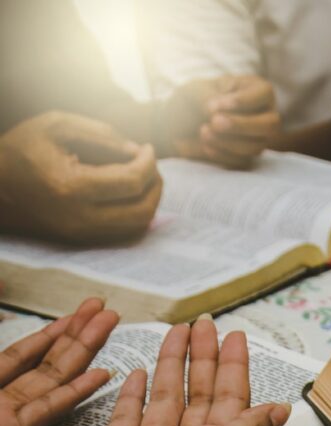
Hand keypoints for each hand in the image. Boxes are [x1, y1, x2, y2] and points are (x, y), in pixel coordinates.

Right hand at [0, 112, 160, 243]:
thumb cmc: (21, 150)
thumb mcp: (55, 125)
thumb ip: (100, 133)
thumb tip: (135, 150)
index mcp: (71, 186)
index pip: (131, 181)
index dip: (148, 162)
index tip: (147, 148)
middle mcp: (79, 217)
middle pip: (143, 210)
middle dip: (156, 184)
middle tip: (150, 164)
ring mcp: (80, 233)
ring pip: (137, 226)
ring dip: (150, 200)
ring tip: (144, 176)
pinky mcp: (81, 240)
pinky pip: (124, 233)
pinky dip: (136, 212)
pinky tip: (131, 192)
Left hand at [0, 298, 116, 425]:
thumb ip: (5, 348)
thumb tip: (2, 282)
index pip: (22, 353)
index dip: (51, 332)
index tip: (77, 315)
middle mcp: (0, 397)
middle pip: (46, 360)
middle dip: (78, 332)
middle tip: (103, 309)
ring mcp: (6, 414)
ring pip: (52, 377)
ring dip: (83, 348)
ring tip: (108, 324)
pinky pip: (48, 408)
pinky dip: (76, 391)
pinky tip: (103, 376)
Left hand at [164, 75, 279, 168]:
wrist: (184, 123)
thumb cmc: (196, 98)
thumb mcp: (197, 89)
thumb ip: (206, 97)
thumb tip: (214, 113)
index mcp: (259, 91)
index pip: (264, 93)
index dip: (241, 101)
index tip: (212, 105)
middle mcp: (266, 116)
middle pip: (270, 125)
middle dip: (241, 125)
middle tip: (214, 121)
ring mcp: (260, 139)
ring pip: (255, 146)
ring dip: (229, 142)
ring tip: (203, 131)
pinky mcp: (248, 157)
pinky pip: (242, 162)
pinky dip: (222, 155)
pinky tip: (205, 146)